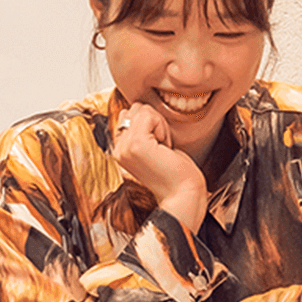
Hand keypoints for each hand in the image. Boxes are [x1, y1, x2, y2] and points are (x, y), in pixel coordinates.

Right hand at [111, 103, 207, 229]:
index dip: (150, 124)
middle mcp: (118, 149)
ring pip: (142, 110)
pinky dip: (162, 128)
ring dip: (159, 125)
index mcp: (120, 149)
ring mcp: (124, 147)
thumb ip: (142, 129)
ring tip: (163, 148)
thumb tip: (138, 107)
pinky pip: (149, 116)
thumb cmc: (175, 173)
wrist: (182, 194)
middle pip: (134, 108)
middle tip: (162, 148)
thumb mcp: (154, 147)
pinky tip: (165, 147)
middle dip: (154, 122)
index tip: (158, 146)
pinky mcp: (136, 144)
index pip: (128, 114)